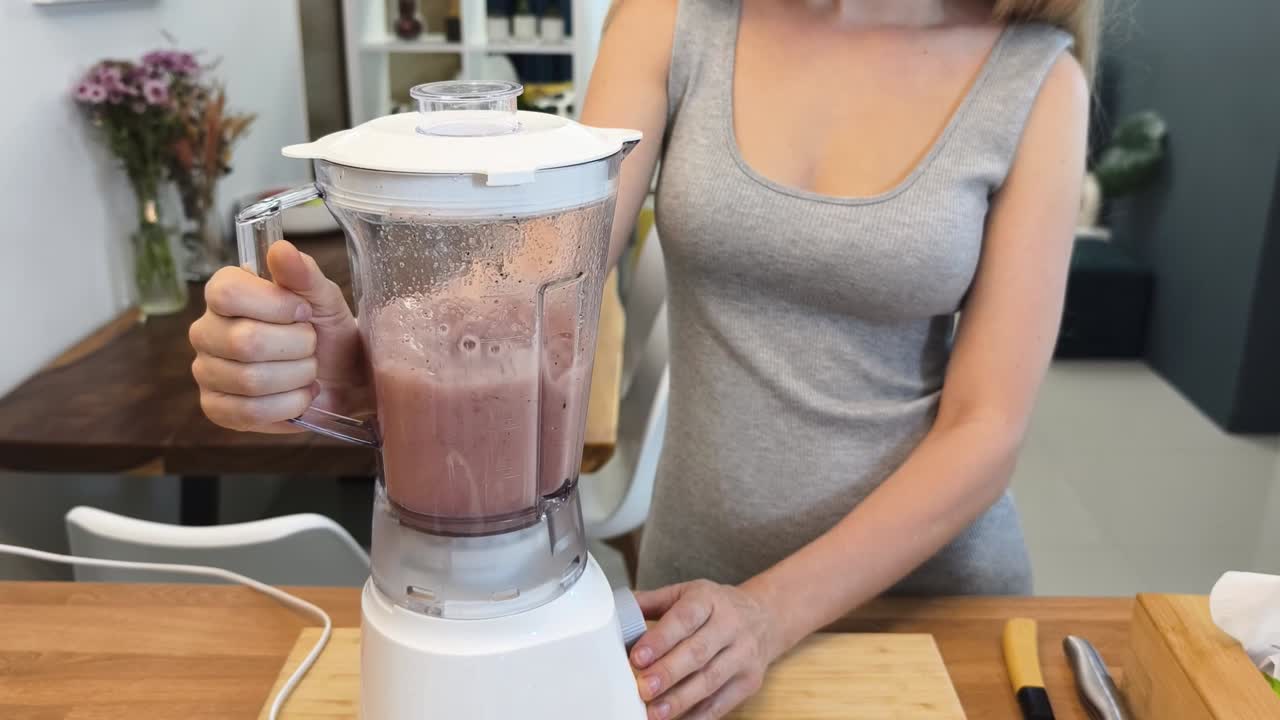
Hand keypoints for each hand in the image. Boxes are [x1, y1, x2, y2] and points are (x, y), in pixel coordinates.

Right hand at [189, 240, 368, 432]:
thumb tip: (281, 250)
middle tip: (311, 345)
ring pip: (250, 379)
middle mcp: (206, 330)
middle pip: (244, 341)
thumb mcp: (325, 298)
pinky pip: (249, 413)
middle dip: (296, 346)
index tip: (303, 311)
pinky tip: (299, 396)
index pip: (226, 293)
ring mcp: (206, 371)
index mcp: (224, 293)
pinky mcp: (217, 408)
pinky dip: (288, 405)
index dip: (274, 305)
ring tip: (307, 371)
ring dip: (297, 377)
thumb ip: (303, 274)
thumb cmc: (327, 332)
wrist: (343, 378)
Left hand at [631, 580, 779, 719]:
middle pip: (698, 652)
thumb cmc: (716, 607)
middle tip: (643, 688)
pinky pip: (722, 702)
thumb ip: (652, 602)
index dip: (661, 639)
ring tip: (655, 713)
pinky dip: (699, 716)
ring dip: (681, 700)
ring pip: (710, 680)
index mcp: (709, 600)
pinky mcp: (749, 681)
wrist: (765, 617)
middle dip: (668, 673)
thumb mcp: (686, 593)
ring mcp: (743, 655)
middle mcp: (730, 625)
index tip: (637, 657)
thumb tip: (617, 613)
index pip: (684, 618)